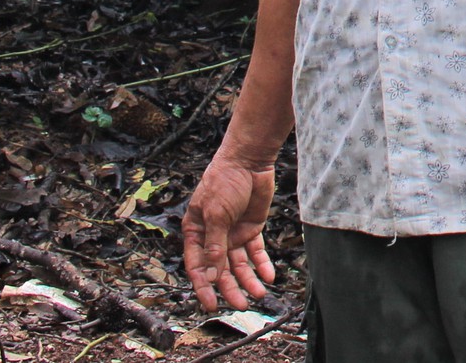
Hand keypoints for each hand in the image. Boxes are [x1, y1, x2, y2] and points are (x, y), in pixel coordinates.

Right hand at [181, 150, 277, 312]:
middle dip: (230, 288)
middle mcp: (214, 236)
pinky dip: (262, 265)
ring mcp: (233, 233)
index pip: (198, 266)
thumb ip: (215, 245)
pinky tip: (268, 276)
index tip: (210, 305)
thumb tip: (211, 274)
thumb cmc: (224, 181)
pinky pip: (256, 252)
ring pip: (240, 264)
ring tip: (259, 294)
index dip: (203, 286)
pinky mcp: (251, 228)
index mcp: (196, 232)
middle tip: (240, 305)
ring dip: (248, 280)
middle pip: (221, 269)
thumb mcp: (217, 214)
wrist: (249, 160)